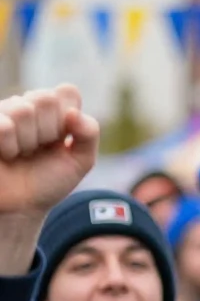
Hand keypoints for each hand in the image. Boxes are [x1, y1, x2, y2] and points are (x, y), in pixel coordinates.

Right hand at [0, 86, 98, 221]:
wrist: (20, 206)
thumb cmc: (48, 181)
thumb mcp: (80, 161)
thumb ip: (89, 134)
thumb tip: (74, 112)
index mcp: (53, 108)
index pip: (67, 94)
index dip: (68, 122)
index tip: (61, 141)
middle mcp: (27, 103)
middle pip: (45, 98)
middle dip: (47, 132)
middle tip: (38, 149)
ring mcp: (4, 111)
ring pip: (23, 110)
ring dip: (27, 141)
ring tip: (21, 153)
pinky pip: (3, 125)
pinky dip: (9, 145)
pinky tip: (6, 153)